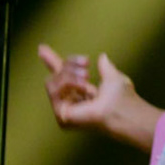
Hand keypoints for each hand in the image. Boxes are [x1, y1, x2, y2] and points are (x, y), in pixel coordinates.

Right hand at [36, 44, 160, 150]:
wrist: (123, 108)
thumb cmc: (123, 96)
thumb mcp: (112, 76)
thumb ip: (105, 67)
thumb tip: (102, 56)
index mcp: (83, 93)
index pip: (63, 76)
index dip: (52, 62)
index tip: (41, 48)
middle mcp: (72, 102)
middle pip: (57, 74)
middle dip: (70, 63)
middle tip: (87, 63)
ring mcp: (66, 110)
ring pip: (53, 79)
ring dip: (70, 73)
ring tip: (87, 76)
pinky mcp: (62, 116)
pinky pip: (53, 89)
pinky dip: (68, 82)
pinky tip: (83, 86)